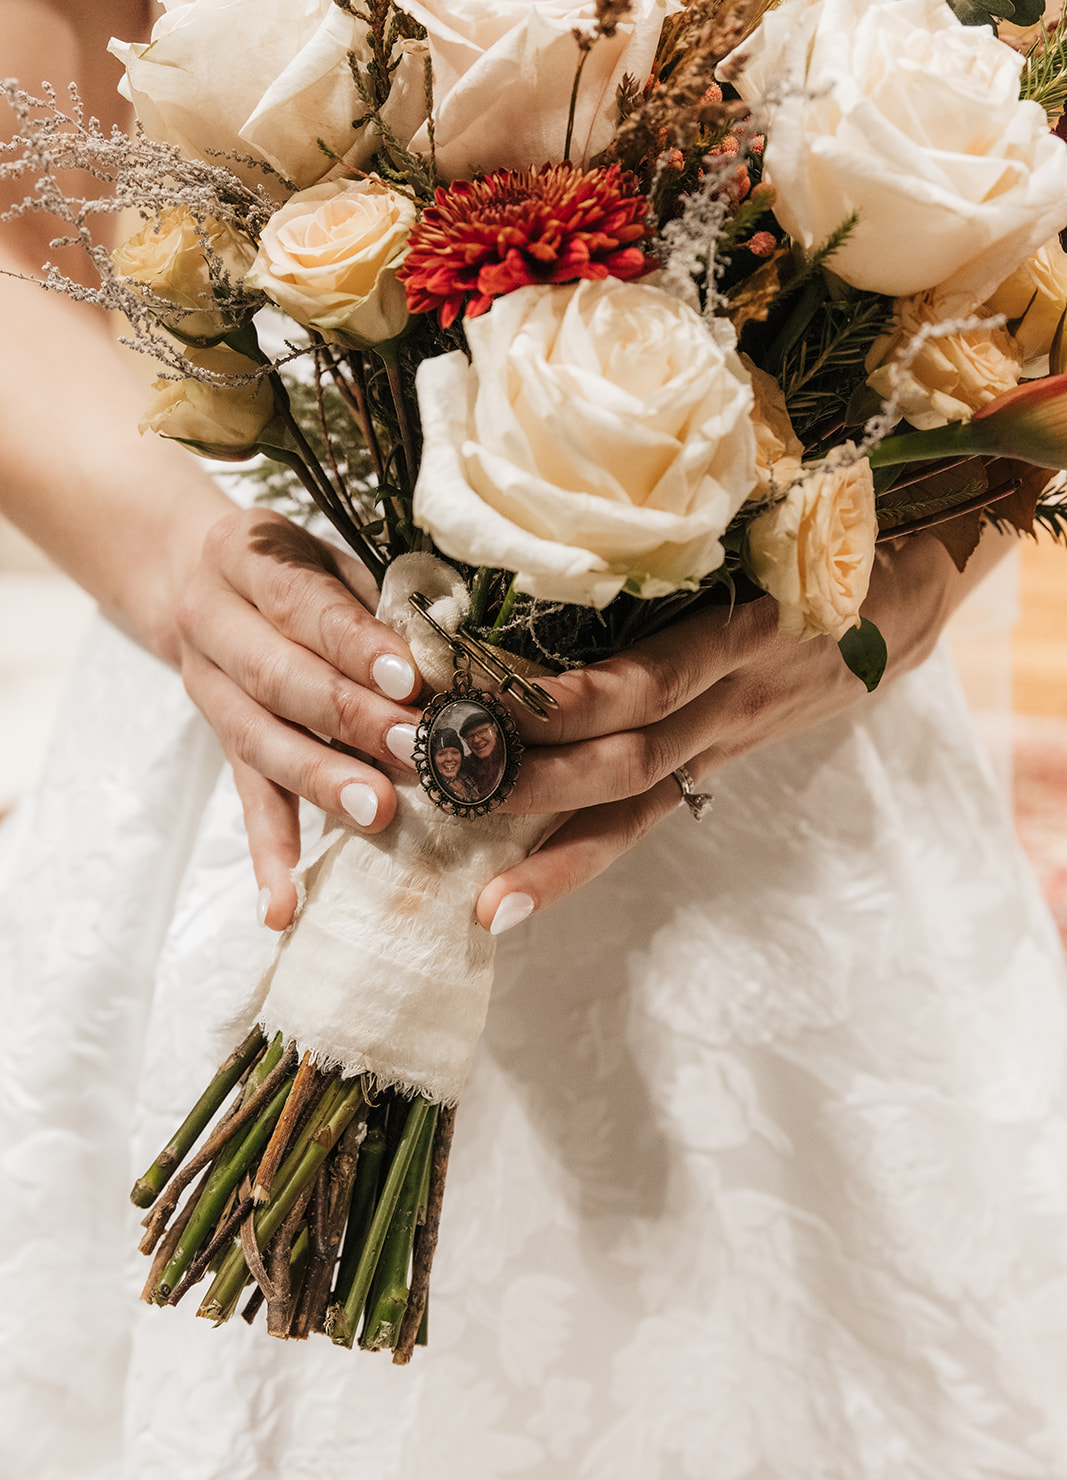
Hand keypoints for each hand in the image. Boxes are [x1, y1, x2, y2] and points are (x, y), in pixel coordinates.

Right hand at [177, 506, 422, 930]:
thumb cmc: (298, 566)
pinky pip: (246, 802)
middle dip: (349, 719)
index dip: (354, 643)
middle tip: (414, 750)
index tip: (408, 678)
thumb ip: (377, 596)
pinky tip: (281, 909)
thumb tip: (455, 647)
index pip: (302, 604)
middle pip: (278, 679)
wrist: (194, 573)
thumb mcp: (332, 553)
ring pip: (260, 743)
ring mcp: (210, 691)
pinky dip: (267, 857)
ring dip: (320, 781)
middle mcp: (214, 626)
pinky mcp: (223, 747)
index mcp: (243, 556)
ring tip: (376, 812)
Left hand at [475, 528, 1002, 932]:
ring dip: (558, 851)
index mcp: (744, 635)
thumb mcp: (772, 520)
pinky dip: (584, 856)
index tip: (491, 699)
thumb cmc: (822, 541)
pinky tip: (521, 896)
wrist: (904, 600)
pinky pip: (648, 817)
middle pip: (632, 759)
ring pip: (639, 809)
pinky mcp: (716, 761)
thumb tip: (571, 502)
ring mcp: (723, 740)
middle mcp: (732, 702)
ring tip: (490, 900)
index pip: (654, 682)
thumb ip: (688, 532)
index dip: (577, 701)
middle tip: (444, 780)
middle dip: (537, 778)